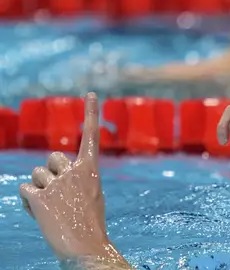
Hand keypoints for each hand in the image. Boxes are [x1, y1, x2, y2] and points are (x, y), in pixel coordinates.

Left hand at [19, 93, 124, 263]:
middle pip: (52, 157)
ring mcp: (55, 184)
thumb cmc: (90, 222)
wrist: (84, 246)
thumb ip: (76, 178)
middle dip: (50, 171)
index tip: (91, 94)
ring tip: (51, 207)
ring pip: (36, 174)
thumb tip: (51, 174)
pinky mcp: (38, 198)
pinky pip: (24, 189)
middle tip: (57, 191)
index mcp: (91, 170)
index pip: (92, 136)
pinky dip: (28, 201)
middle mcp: (74, 172)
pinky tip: (40, 213)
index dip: (92, 113)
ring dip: (39, 188)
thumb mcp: (92, 195)